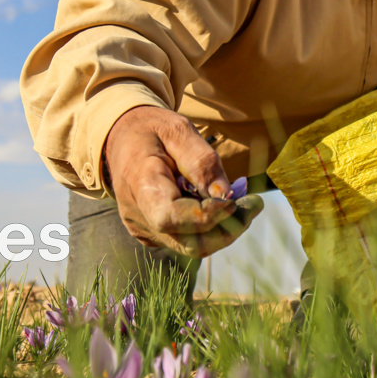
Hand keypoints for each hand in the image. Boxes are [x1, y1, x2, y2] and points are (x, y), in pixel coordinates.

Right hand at [103, 106, 263, 257]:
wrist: (122, 139)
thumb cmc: (152, 131)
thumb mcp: (178, 131)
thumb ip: (201, 162)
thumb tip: (225, 195)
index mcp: (140, 184)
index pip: (171, 217)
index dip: (207, 216)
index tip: (235, 200)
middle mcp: (138, 215)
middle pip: (188, 242)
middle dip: (228, 228)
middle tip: (255, 203)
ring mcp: (144, 229)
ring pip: (191, 246)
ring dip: (223, 229)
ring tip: (244, 202)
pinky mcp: (152, 234)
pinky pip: (186, 240)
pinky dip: (210, 228)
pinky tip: (220, 205)